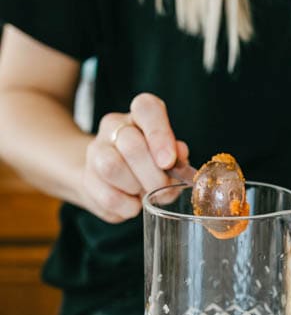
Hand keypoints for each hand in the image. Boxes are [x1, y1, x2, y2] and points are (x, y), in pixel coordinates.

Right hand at [82, 93, 188, 222]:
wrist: (111, 181)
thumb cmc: (150, 166)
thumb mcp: (169, 157)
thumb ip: (177, 155)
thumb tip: (179, 153)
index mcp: (139, 115)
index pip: (146, 108)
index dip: (159, 134)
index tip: (169, 161)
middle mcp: (114, 126)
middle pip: (131, 145)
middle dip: (153, 175)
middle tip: (163, 188)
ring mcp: (96, 151)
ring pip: (112, 167)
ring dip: (136, 188)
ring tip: (145, 194)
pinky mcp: (86, 179)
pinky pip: (107, 196)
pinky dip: (127, 206)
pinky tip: (133, 204)